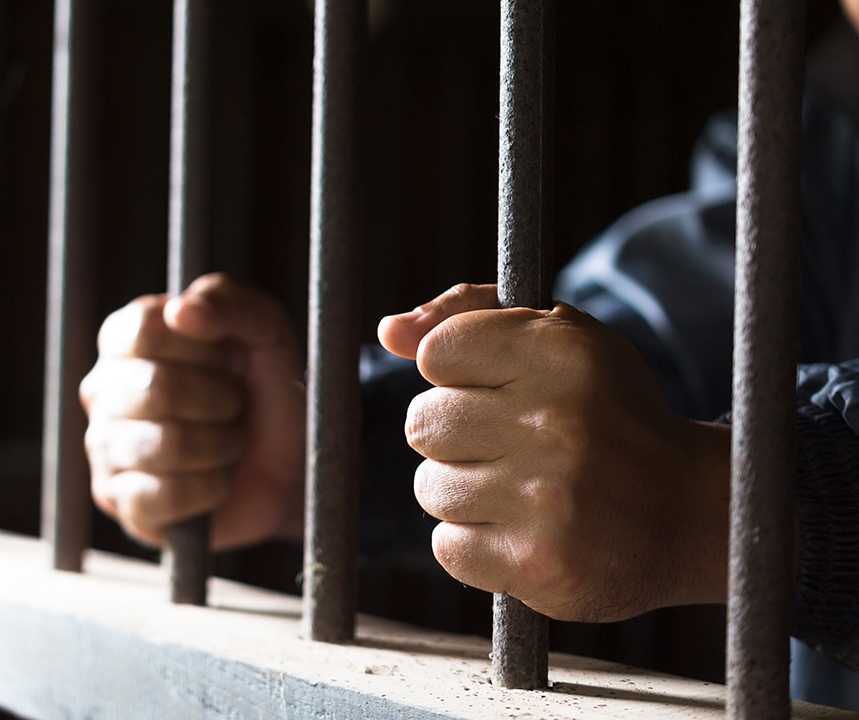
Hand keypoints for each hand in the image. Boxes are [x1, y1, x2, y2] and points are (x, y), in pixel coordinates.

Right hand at [80, 273, 305, 549]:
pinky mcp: (121, 503)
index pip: (144, 330)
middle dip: (220, 401)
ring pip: (168, 445)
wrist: (290, 465)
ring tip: (228, 443)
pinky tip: (216, 481)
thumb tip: (180, 310)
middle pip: (157, 388)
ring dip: (222, 445)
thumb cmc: (267, 390)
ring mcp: (105, 449)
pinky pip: (168, 495)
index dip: (201, 347)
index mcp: (125, 339)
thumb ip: (229, 301)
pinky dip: (211, 488)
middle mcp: (103, 390)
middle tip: (234, 406)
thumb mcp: (264, 330)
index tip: (227, 357)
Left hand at [377, 284, 730, 621]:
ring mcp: (545, 497)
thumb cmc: (608, 414)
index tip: (501, 390)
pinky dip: (473, 545)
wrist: (691, 512)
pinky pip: (447, 546)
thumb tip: (390, 331)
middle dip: (455, 435)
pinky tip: (522, 530)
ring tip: (523, 490)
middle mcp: (553, 421)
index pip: (438, 353)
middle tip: (512, 444)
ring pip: (429, 486)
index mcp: (560, 352)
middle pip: (423, 422)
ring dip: (463, 492)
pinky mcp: (536, 563)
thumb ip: (468, 316)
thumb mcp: (561, 339)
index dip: (458, 374)